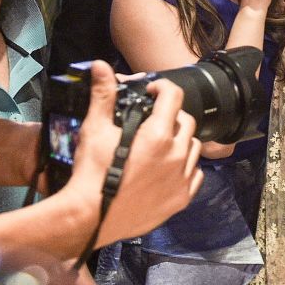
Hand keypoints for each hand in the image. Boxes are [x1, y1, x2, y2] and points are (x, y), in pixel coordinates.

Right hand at [60, 61, 202, 246]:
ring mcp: (182, 178)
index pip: (174, 97)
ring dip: (180, 141)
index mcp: (158, 135)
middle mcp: (177, 155)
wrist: (89, 218)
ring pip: (193, 148)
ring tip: (161, 144)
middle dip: (171, 115)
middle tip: (154, 119)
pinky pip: (196, 175)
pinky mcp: (182, 199)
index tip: (152, 91)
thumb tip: (101, 66)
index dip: (162, 88)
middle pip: (186, 121)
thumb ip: (103, 96)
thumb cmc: (90, 173)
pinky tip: (168, 169)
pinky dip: (186, 168)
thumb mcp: (95, 129)